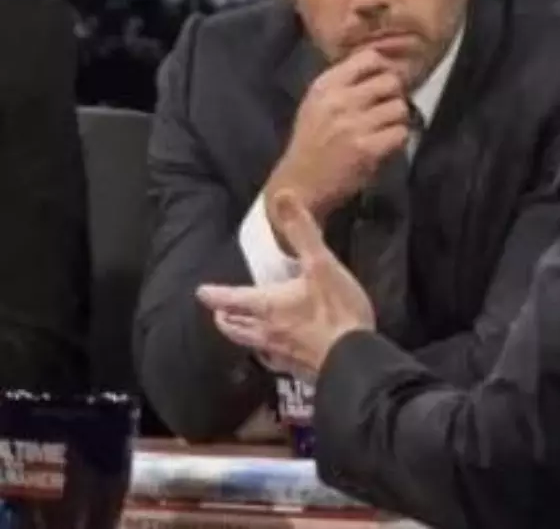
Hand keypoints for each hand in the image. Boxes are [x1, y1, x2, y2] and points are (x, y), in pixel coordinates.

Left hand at [198, 191, 374, 380]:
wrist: (354, 359)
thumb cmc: (336, 309)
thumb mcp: (321, 264)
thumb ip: (302, 231)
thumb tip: (282, 196)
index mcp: (266, 305)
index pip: (231, 298)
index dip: (214, 294)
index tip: (201, 292)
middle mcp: (265, 331)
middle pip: (234, 326)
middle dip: (224, 317)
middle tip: (220, 311)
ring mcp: (279, 353)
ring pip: (250, 344)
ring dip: (241, 335)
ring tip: (242, 328)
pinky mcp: (296, 369)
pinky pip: (272, 360)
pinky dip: (266, 353)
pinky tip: (275, 352)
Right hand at [269, 48, 409, 223]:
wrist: (298, 184)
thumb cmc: (311, 143)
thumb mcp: (317, 103)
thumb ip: (345, 84)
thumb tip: (383, 69)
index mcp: (325, 85)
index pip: (370, 58)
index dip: (384, 70)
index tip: (382, 85)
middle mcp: (339, 101)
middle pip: (391, 82)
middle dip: (394, 96)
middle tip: (386, 111)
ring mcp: (353, 125)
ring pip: (400, 108)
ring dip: (397, 120)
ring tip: (384, 130)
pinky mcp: (367, 149)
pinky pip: (401, 133)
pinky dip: (398, 140)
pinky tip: (384, 146)